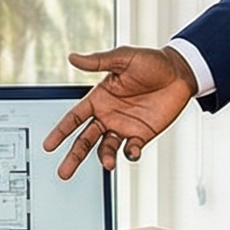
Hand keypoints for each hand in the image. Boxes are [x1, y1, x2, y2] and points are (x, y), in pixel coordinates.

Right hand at [46, 46, 197, 178]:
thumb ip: (98, 61)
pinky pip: (131, 150)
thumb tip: (72, 57)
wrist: (181, 73)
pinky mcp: (141, 134)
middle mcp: (108, 115)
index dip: (60, 131)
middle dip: (73, 156)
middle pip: (85, 139)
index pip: (74, 118)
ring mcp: (124, 127)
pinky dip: (130, 154)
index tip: (48, 146)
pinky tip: (131, 151)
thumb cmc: (151, 62)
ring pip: (106, 148)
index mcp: (99, 98)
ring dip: (104, 157)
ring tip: (107, 164)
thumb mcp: (123, 58)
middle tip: (63, 172)